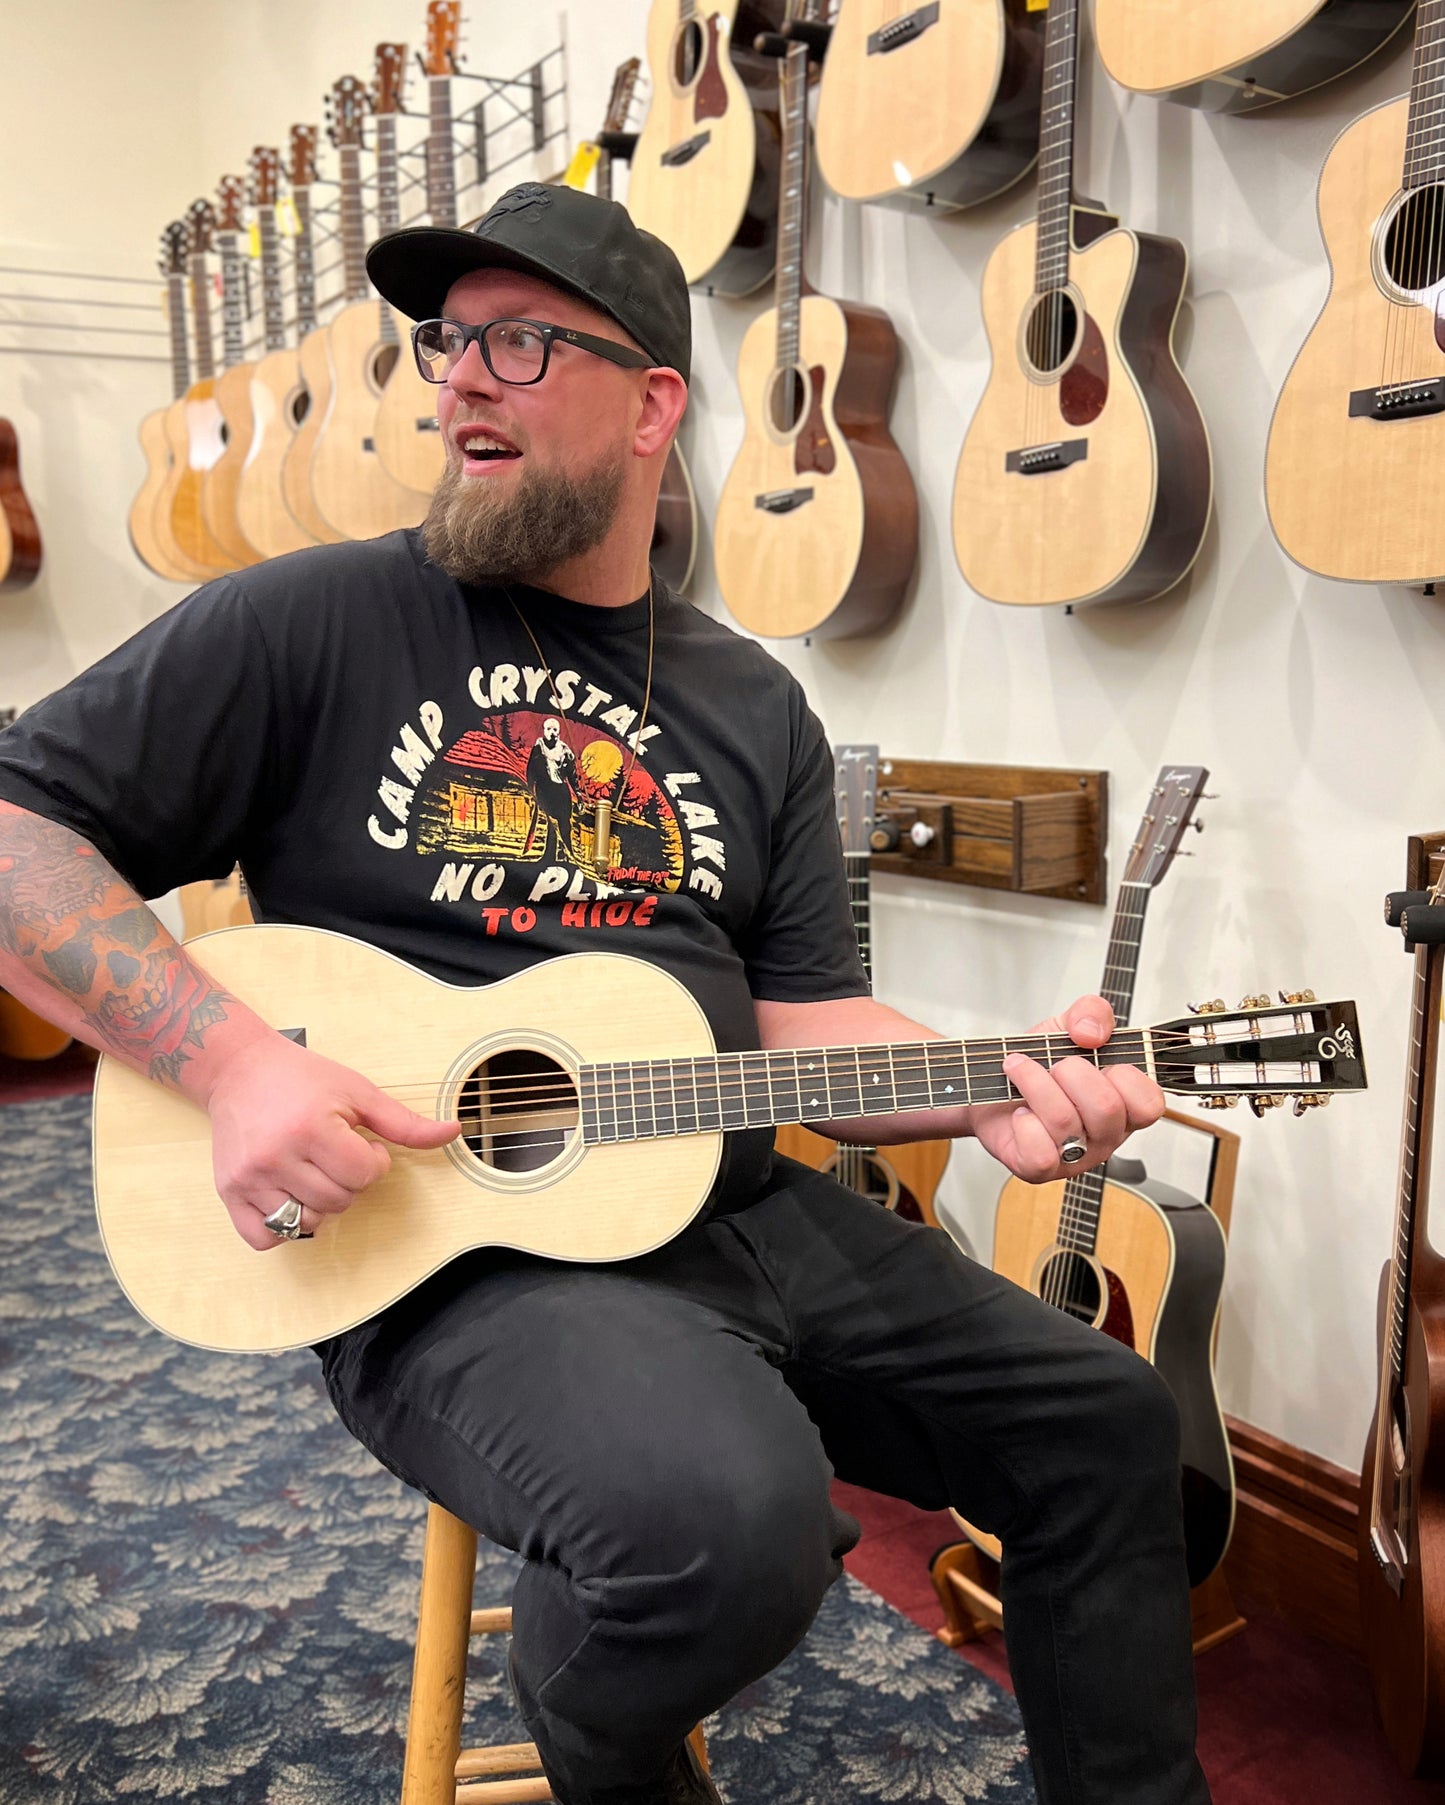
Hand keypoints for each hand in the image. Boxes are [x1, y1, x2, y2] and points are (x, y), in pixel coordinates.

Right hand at [204, 1031, 460, 1248]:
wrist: (240, 1070)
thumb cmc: (302, 1078)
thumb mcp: (359, 1091)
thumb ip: (404, 1123)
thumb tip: (454, 1132)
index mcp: (311, 1128)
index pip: (364, 1175)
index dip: (372, 1161)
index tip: (360, 1143)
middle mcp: (277, 1156)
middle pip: (338, 1201)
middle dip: (348, 1181)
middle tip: (335, 1154)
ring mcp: (249, 1178)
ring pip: (306, 1223)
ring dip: (320, 1205)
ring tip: (314, 1173)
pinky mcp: (228, 1192)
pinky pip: (264, 1238)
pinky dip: (282, 1227)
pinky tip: (290, 1197)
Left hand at [969, 995, 1163, 1183]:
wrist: (988, 1086)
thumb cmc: (1037, 1064)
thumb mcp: (1066, 1027)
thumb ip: (1091, 1013)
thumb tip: (1092, 1033)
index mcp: (1124, 1105)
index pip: (1150, 1104)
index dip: (1125, 1075)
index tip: (1095, 1056)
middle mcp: (1105, 1135)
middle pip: (1106, 1108)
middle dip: (1070, 1071)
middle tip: (1053, 1063)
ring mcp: (1076, 1156)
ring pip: (1065, 1122)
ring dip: (1034, 1083)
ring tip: (1018, 1069)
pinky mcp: (1041, 1169)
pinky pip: (1041, 1153)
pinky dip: (1023, 1122)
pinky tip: (1020, 1111)